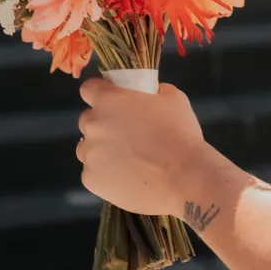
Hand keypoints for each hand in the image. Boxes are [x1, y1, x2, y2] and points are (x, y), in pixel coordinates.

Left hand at [77, 78, 208, 215]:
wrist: (182, 178)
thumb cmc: (179, 134)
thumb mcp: (173, 98)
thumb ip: (152, 90)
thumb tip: (147, 94)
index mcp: (109, 100)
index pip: (89, 89)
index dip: (101, 93)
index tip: (114, 101)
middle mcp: (93, 125)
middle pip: (88, 120)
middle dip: (103, 123)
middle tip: (127, 133)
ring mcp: (90, 155)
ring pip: (88, 148)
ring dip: (101, 149)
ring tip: (128, 159)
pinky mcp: (91, 180)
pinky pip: (94, 172)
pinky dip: (106, 173)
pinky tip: (128, 176)